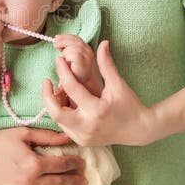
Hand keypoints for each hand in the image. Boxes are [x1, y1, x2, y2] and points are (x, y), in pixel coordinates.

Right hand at [0, 126, 86, 184]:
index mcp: (35, 164)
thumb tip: (68, 136)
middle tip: (84, 180)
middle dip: (74, 180)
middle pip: (59, 183)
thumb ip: (47, 137)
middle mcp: (30, 182)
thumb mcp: (24, 134)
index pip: (62, 165)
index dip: (74, 164)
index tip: (82, 163)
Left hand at [42, 40, 157, 146]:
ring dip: (54, 105)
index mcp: (97, 109)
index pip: (72, 88)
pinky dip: (62, 115)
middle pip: (56, 112)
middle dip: (47, 96)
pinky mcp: (82, 141)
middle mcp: (88, 126)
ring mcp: (84, 136)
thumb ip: (107, 64)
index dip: (63, 72)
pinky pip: (65, 127)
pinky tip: (65, 103)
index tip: (58, 61)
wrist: (138, 130)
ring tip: (58, 91)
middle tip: (47, 81)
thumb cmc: (129, 105)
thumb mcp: (118, 84)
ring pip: (58, 120)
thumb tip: (103, 43)